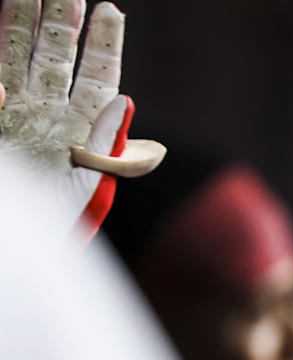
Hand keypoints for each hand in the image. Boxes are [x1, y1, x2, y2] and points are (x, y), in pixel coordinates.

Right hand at [0, 0, 164, 238]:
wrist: (14, 245)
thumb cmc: (54, 219)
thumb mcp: (85, 186)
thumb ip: (104, 147)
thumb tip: (122, 100)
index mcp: (77, 127)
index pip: (95, 75)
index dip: (102, 43)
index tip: (110, 10)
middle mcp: (43, 111)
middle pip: (54, 54)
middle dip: (62, 19)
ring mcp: (12, 110)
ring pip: (16, 54)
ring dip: (23, 21)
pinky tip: (3, 18)